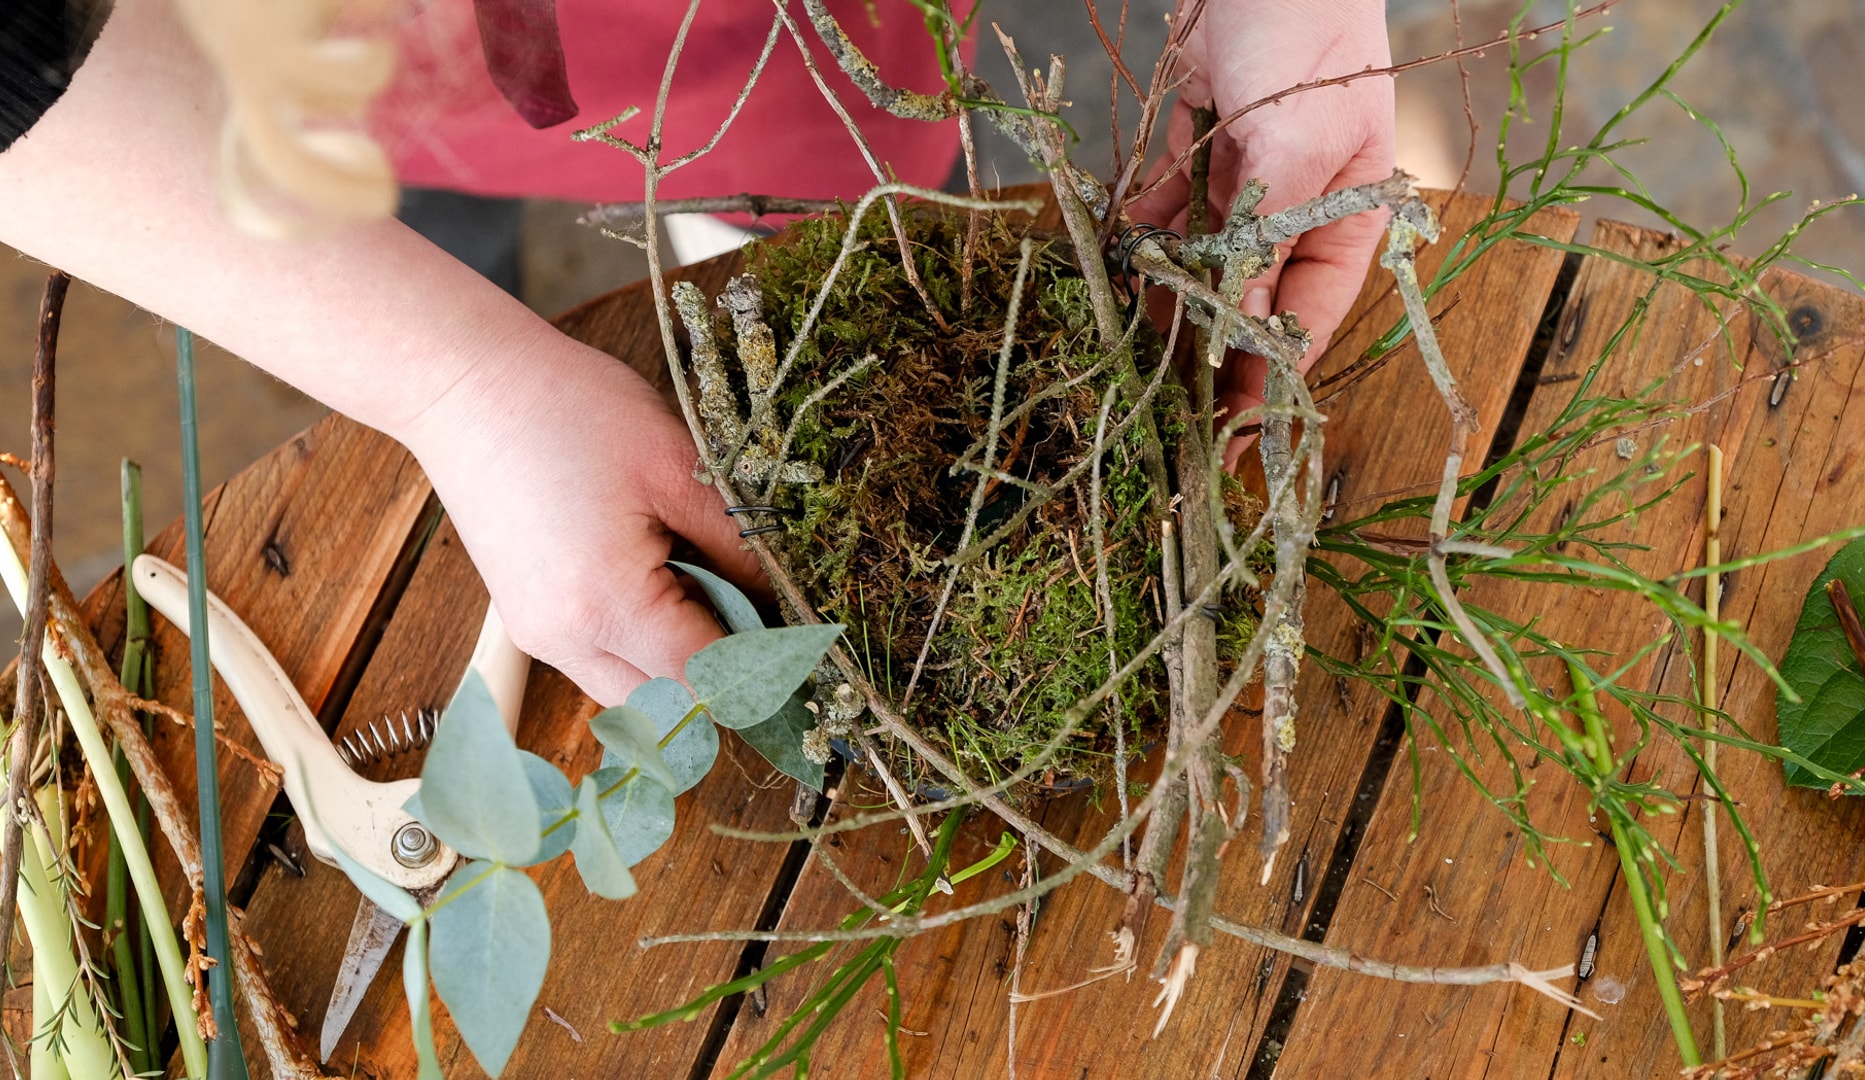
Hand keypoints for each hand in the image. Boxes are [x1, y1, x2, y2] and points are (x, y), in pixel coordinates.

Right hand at [410, 340, 761, 705]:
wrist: (466, 386)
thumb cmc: (571, 410)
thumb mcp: (677, 468)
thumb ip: (736, 544)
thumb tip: (779, 597)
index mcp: (607, 604)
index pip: (703, 675)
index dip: (757, 665)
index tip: (797, 640)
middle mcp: (564, 639)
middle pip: (666, 702)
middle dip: (718, 672)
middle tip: (757, 614)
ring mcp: (537, 635)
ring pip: (630, 690)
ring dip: (676, 662)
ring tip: (704, 590)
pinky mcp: (525, 620)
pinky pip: (598, 660)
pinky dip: (639, 644)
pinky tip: (661, 585)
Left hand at [1131, 0, 1393, 453]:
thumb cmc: (1308, 40)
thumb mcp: (1295, 146)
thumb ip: (1264, 234)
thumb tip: (1237, 318)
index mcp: (1348, 213)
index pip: (1309, 312)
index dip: (1273, 373)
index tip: (1238, 428)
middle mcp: (1297, 203)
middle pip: (1251, 291)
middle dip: (1212, 340)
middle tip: (1169, 402)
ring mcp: (1247, 173)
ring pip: (1203, 252)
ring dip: (1170, 288)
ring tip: (1135, 337)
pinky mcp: (1202, 141)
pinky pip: (1169, 200)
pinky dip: (1147, 225)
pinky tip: (1124, 256)